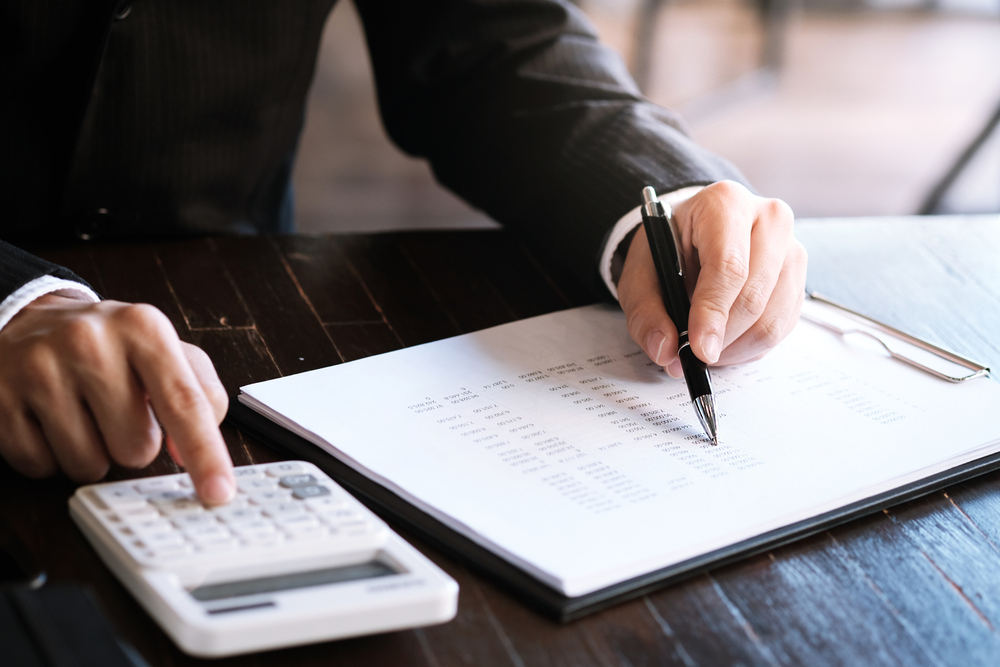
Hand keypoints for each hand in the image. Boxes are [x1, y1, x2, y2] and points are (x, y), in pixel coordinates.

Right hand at [0, 294, 234, 503]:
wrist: (28, 320)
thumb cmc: (109, 345)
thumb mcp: (163, 349)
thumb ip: (199, 395)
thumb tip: (190, 453)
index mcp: (142, 328)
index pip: (185, 403)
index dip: (206, 455)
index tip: (219, 494)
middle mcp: (90, 342)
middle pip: (137, 448)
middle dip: (133, 443)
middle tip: (117, 409)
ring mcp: (39, 370)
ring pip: (89, 466)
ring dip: (92, 453)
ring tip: (83, 413)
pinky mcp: (0, 399)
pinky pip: (42, 467)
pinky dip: (52, 455)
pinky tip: (50, 419)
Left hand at [618, 180, 806, 375]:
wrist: (692, 235)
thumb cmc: (669, 249)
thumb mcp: (640, 274)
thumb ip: (645, 312)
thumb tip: (665, 349)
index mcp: (726, 204)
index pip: (728, 267)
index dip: (712, 313)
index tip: (698, 349)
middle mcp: (769, 220)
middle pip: (753, 296)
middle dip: (720, 337)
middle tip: (692, 357)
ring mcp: (791, 250)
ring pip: (772, 319)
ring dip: (735, 347)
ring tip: (704, 349)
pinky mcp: (798, 280)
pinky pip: (781, 328)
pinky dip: (749, 347)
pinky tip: (724, 341)